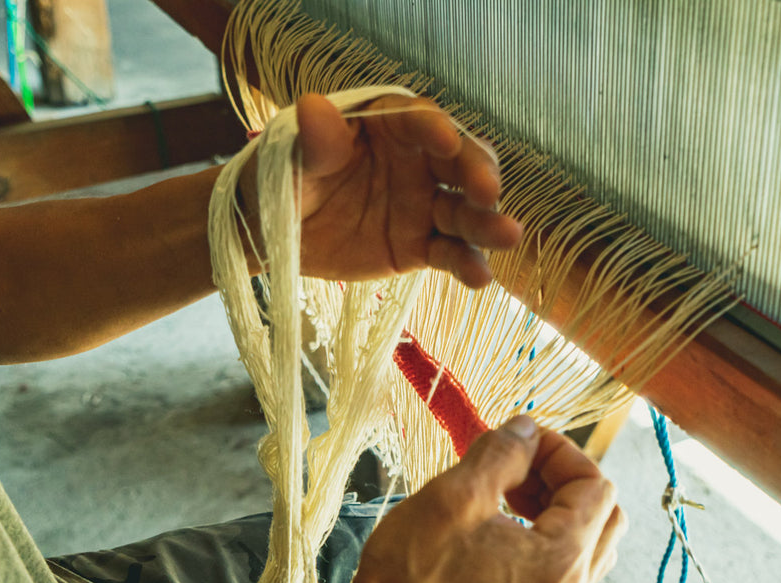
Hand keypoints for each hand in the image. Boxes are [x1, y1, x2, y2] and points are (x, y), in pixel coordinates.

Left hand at [289, 93, 522, 288]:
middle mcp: (417, 162)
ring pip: (463, 212)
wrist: (273, 230)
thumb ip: (313, 141)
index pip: (418, 122)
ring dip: (487, 224)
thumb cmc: (283, 177)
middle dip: (478, 174)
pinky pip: (449, 254)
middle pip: (459, 163)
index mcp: (388, 125)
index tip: (445, 139)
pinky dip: (467, 265)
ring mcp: (423, 206)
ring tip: (508, 236)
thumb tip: (314, 107)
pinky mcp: (420, 246)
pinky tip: (480, 277)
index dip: (434, 130)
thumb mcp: (291, 158)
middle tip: (487, 192)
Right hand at [349, 415, 625, 582]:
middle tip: (518, 466)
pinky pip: (566, 572)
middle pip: (605, 516)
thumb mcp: (456, 495)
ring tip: (507, 494)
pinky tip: (500, 528)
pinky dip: (547, 539)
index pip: (597, 487)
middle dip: (566, 480)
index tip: (521, 441)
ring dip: (559, 509)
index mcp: (562, 562)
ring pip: (589, 545)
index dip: (562, 452)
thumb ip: (504, 453)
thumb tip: (527, 429)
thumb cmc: (411, 575)